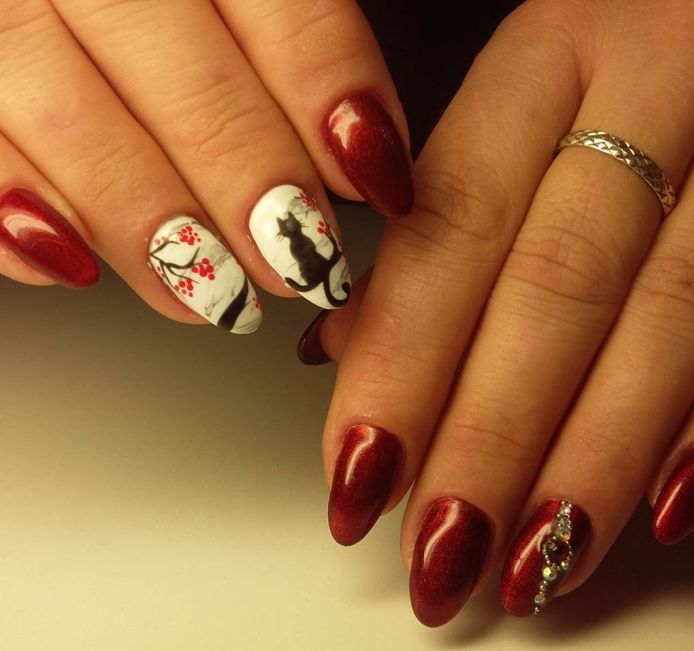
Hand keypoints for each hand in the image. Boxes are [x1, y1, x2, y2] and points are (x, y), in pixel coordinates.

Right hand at [0, 0, 411, 330]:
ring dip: (153, 230)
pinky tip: (68, 265)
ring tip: (213, 299)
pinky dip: (13, 218)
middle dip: (255, 191)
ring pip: (74, 123)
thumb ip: (289, 45)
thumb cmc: (150, 0)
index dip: (335, 105)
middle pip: (192, 88)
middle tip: (299, 266)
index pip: (287, 10)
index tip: (378, 183)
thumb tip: (366, 154)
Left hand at [308, 0, 693, 624]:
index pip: (449, 233)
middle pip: (555, 291)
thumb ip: (431, 230)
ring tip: (531, 568)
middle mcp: (652, 86)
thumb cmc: (604, 63)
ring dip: (595, 463)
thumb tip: (341, 351)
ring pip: (670, 321)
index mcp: (544, 59)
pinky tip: (667, 511)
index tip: (359, 477)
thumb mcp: (507, 108)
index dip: (399, 365)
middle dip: (491, 441)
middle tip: (440, 553)